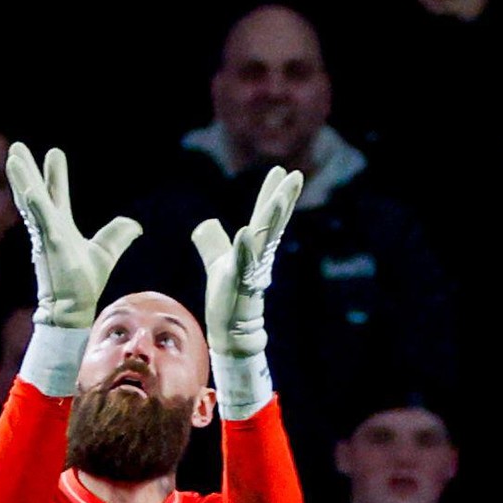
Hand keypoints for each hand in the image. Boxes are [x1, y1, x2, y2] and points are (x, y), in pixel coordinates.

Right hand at [5, 143, 141, 329]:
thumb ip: (117, 235)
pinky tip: (29, 191)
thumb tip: (135, 225)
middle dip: (26, 170)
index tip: (54, 153)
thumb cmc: (83, 282)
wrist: (73, 307)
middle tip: (16, 147)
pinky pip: (40, 223)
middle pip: (34, 192)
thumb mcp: (106, 252)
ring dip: (22, 180)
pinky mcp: (49, 246)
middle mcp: (49, 227)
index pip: (56, 195)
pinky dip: (35, 207)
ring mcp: (46, 235)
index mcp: (60, 226)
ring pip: (30, 203)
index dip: (55, 175)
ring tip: (13, 157)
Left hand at [190, 162, 301, 367]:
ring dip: (271, 218)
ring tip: (279, 197)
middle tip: (296, 176)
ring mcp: (250, 269)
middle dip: (283, 198)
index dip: (272, 193)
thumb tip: (206, 223)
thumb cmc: (227, 299)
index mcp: (254, 248)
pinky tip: (245, 232)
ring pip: (263, 239)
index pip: (265, 215)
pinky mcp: (238, 284)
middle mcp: (257, 256)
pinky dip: (244, 248)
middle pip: (272, 222)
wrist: (230, 331)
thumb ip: (213, 242)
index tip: (283, 171)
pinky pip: (242, 263)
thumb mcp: (217, 262)